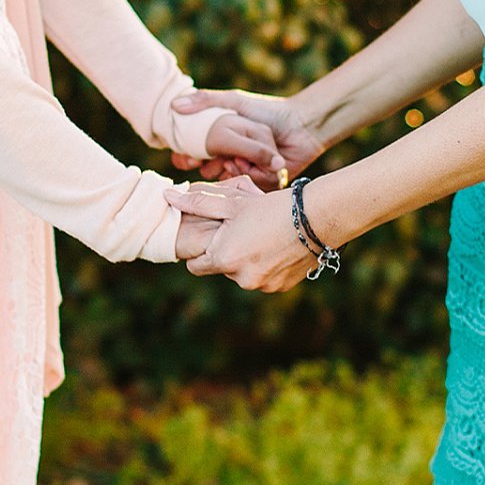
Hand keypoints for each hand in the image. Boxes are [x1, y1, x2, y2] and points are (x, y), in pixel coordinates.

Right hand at [184, 87, 329, 184]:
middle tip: (214, 160)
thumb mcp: (235, 102)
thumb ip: (206, 100)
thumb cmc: (268, 110)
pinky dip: (252, 174)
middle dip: (209, 167)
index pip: (193, 157)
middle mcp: (232, 160)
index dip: (187, 160)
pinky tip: (256, 164)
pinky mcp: (266, 183)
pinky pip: (252, 187)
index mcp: (221, 144)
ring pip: (229, 182)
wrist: (302, 124)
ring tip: (237, 159)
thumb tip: (174, 105)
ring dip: (232, 170)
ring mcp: (249, 172)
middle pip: (208, 173)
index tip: (187, 158)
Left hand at [184, 182, 323, 291]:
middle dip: (229, 252)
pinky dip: (268, 266)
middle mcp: (241, 279)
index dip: (202, 250)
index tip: (214, 237)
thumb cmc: (271, 207)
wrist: (317, 219)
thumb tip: (167, 197)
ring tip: (265, 236)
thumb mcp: (233, 203)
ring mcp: (263, 285)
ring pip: (244, 274)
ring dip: (249, 260)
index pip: (195, 266)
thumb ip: (198, 203)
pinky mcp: (281, 287)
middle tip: (245, 230)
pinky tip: (279, 246)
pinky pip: (265, 279)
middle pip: (222, 268)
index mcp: (223, 260)